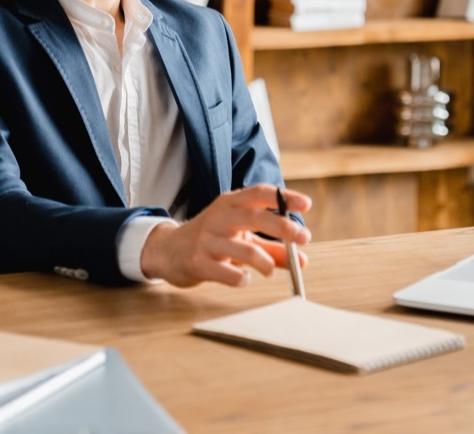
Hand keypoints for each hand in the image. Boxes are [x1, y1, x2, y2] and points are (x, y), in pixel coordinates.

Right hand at [139, 184, 311, 287]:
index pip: (259, 193)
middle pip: (253, 216)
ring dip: (264, 261)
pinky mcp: (197, 262)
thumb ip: (271, 248)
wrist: (168, 251)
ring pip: (241, 249)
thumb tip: (303, 260)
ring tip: (270, 269)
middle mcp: (218, 217)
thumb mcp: (241, 238)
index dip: (283, 197)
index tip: (306, 204)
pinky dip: (240, 278)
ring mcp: (206, 240)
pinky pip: (225, 272)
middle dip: (282, 226)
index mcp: (229, 204)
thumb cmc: (211, 240)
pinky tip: (243, 279)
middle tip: (304, 238)